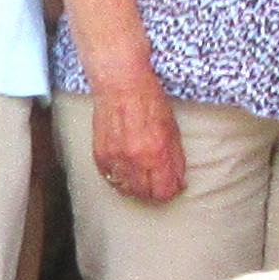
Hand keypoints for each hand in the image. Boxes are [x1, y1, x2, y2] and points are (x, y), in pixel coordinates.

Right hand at [87, 90, 186, 206]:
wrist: (121, 84)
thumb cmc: (149, 101)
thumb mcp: (172, 128)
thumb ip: (175, 158)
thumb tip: (178, 180)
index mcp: (157, 152)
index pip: (164, 191)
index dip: (171, 191)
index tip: (173, 186)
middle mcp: (135, 159)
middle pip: (145, 195)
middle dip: (154, 192)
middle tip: (157, 182)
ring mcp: (115, 158)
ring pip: (126, 190)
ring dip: (135, 187)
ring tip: (141, 177)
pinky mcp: (100, 154)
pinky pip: (110, 178)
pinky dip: (118, 177)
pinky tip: (125, 168)